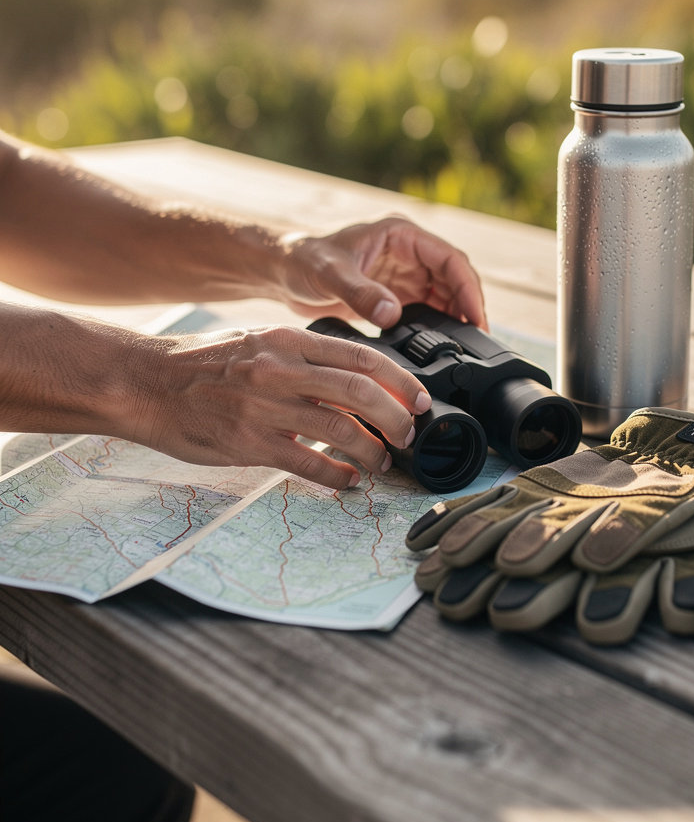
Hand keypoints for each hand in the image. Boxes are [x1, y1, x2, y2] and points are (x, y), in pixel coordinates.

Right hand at [132, 324, 431, 489]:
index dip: (400, 381)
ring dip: (372, 451)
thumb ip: (305, 356)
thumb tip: (356, 377)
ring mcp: (264, 407)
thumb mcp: (259, 341)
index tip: (420, 400)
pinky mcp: (248, 443)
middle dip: (396, 418)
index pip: (361, 357)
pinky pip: (307, 464)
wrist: (144, 383)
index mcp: (288, 339)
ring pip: (340, 430)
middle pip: (361, 393)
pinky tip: (348, 482)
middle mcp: (280, 369)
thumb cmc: (204, 364)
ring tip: (383, 462)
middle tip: (408, 435)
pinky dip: (337, 476)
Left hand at [275, 216, 487, 329]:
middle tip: (476, 339)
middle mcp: (408, 252)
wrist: (282, 272)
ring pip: (445, 295)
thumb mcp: (330, 274)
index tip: (475, 316)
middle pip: (454, 278)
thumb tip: (392, 314)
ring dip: (455, 317)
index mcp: (400, 234)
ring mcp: (404, 273)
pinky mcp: (396, 293)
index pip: (450, 258)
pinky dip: (437, 325)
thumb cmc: (302, 260)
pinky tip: (440, 344)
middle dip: (468, 306)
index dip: (468, 288)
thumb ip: (361, 293)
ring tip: (464, 346)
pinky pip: (427, 309)